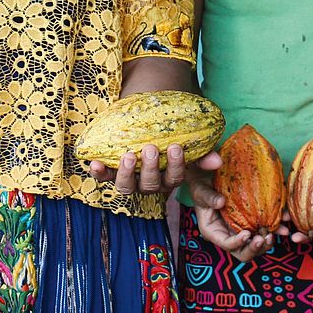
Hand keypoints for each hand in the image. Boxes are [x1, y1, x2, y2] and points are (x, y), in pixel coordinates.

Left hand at [89, 145, 221, 194]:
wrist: (143, 124)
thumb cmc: (168, 135)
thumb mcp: (185, 142)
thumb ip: (200, 152)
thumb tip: (217, 161)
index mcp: (168, 177)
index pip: (175, 178)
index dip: (176, 167)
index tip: (176, 147)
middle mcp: (149, 183)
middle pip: (151, 185)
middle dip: (150, 168)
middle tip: (149, 148)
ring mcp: (129, 180)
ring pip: (127, 188)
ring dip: (127, 173)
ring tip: (127, 155)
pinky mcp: (111, 173)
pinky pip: (104, 177)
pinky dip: (99, 172)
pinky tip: (95, 163)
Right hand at [187, 164, 274, 261]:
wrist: (209, 178)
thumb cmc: (202, 186)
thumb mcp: (201, 190)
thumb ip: (209, 197)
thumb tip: (221, 202)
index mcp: (214, 232)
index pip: (226, 244)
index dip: (237, 243)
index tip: (246, 234)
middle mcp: (229, 235)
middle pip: (243, 252)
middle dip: (255, 249)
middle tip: (264, 238)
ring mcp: (241, 230)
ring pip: (257, 245)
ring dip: (268, 242)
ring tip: (279, 232)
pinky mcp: (252, 221)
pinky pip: (265, 229)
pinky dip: (276, 227)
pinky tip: (285, 219)